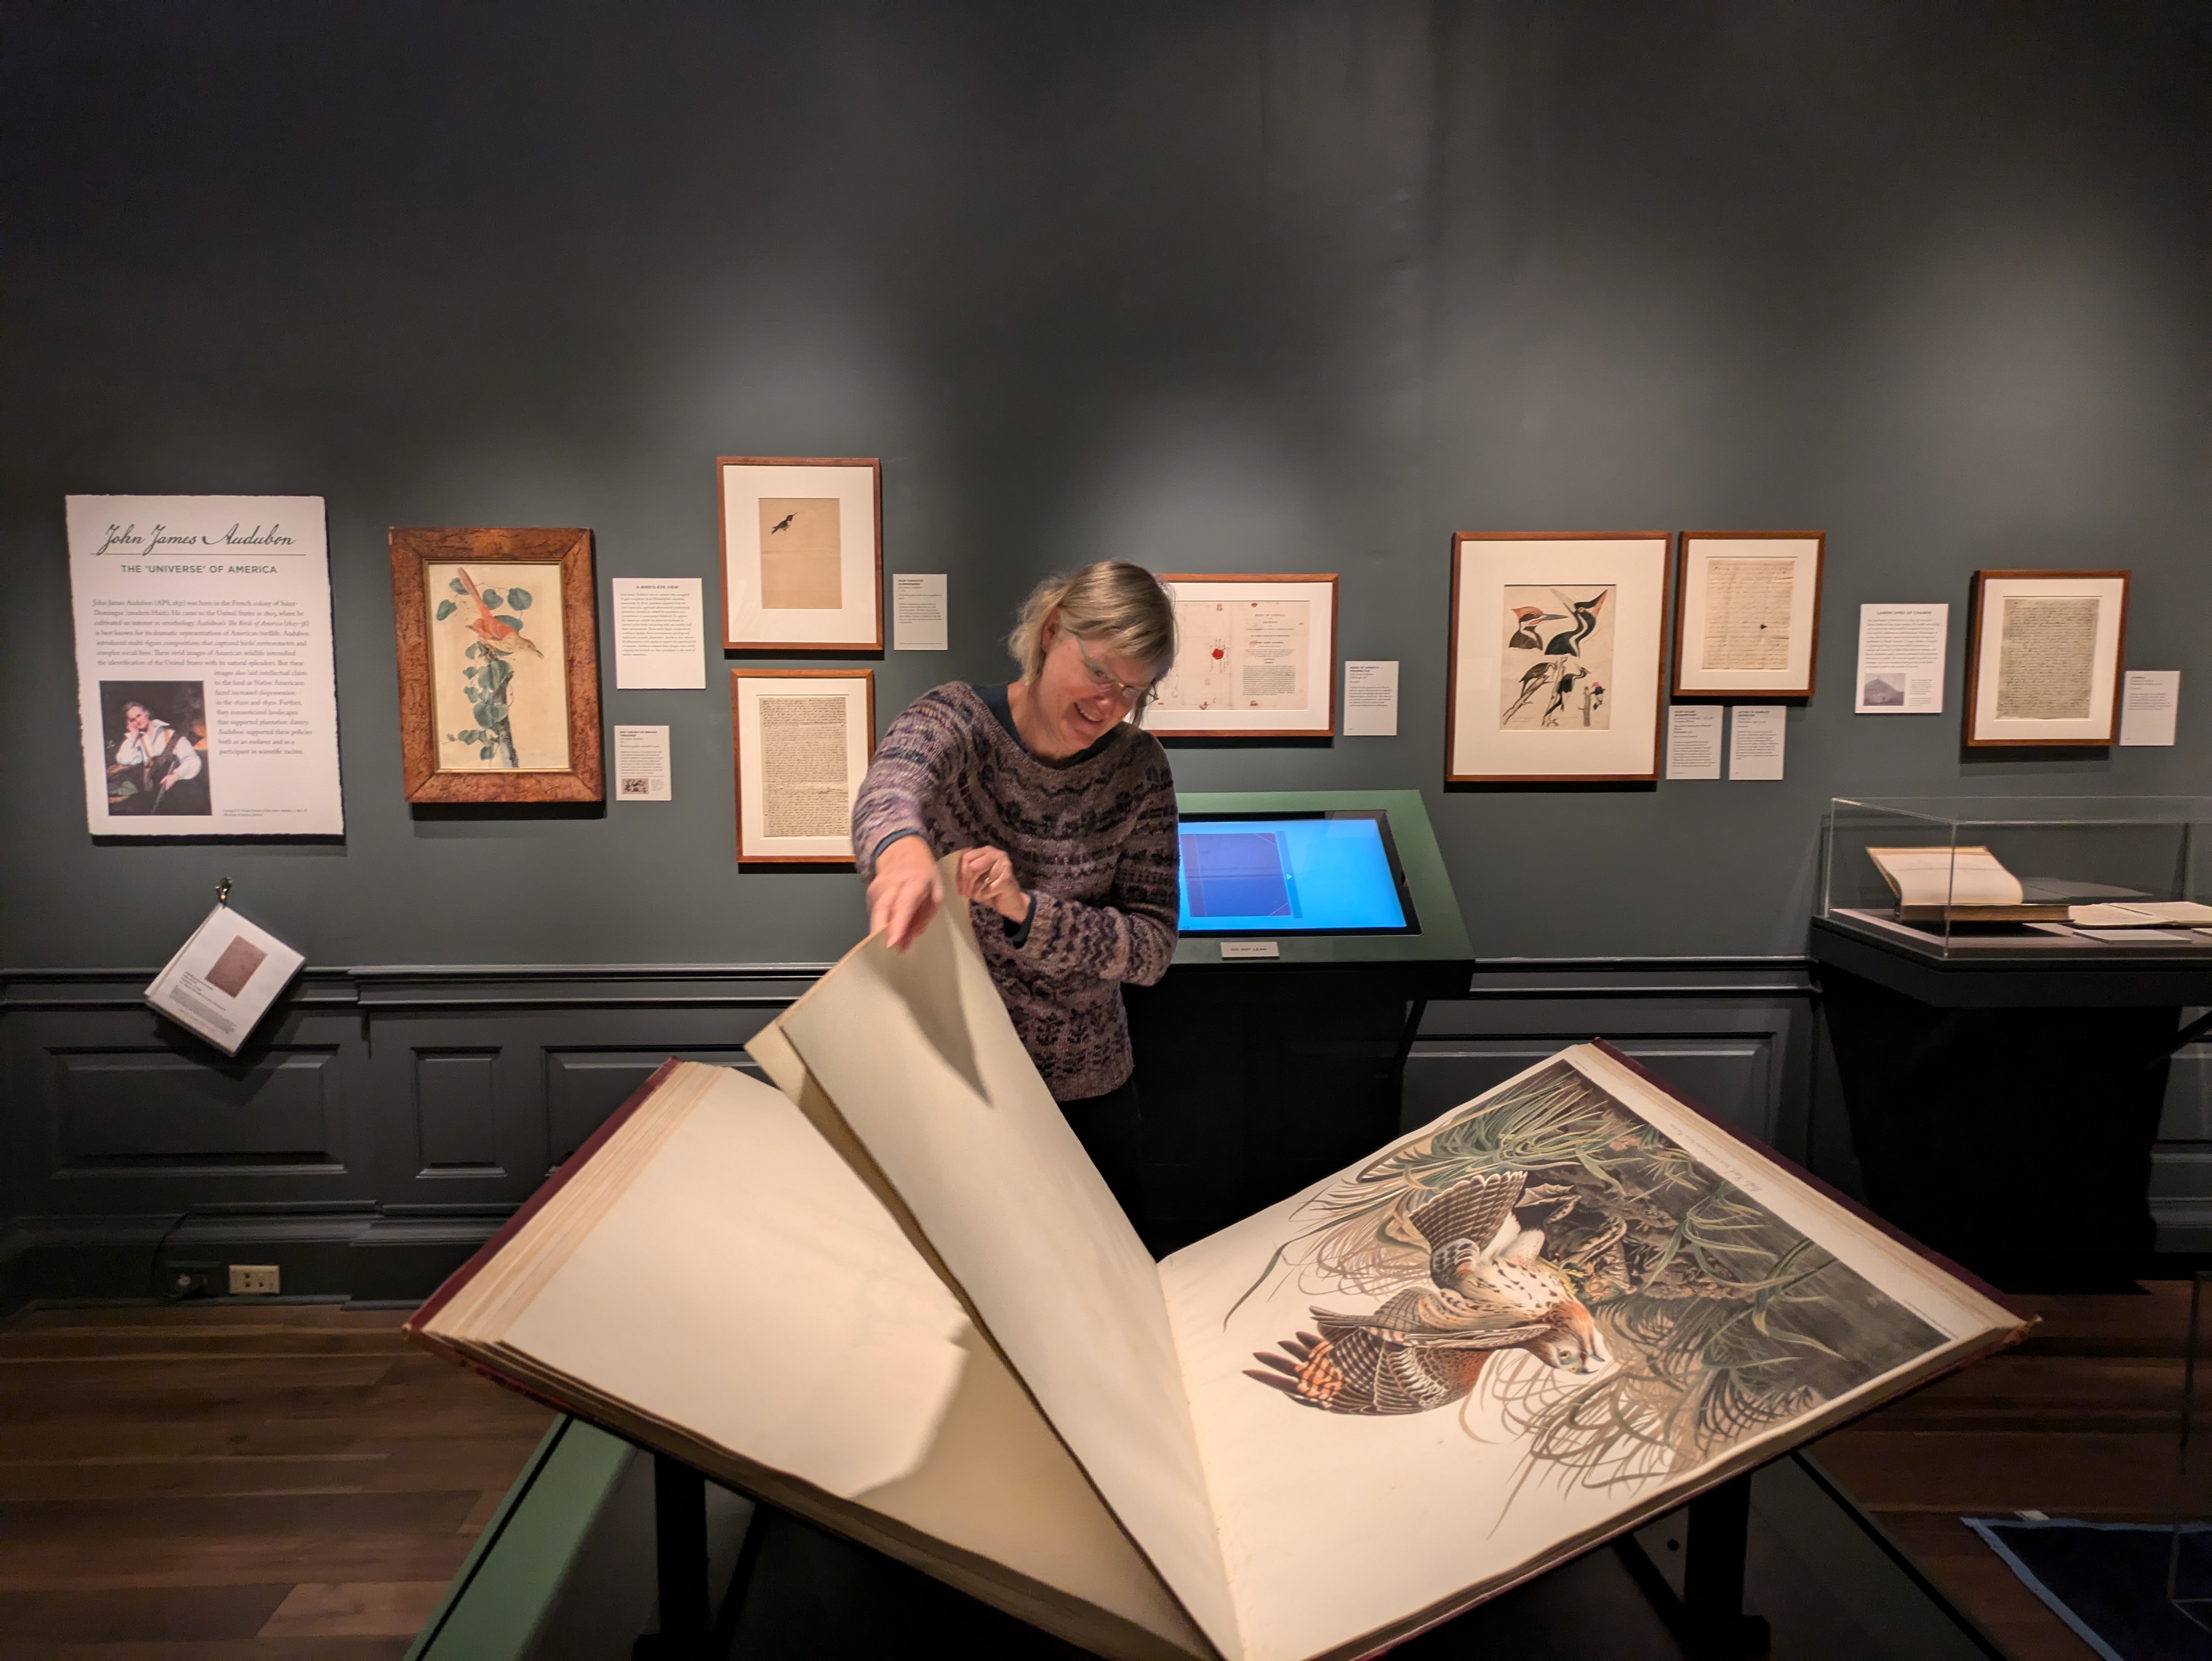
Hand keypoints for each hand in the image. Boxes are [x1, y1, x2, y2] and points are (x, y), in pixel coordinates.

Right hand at [867, 835, 942, 950]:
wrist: (902, 848)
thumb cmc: (923, 874)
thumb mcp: (935, 894)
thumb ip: (923, 921)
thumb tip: (905, 945)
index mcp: (915, 882)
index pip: (904, 905)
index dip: (897, 925)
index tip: (892, 943)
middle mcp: (894, 883)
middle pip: (882, 910)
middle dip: (881, 933)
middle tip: (886, 952)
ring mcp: (879, 886)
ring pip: (875, 913)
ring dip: (880, 932)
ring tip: (891, 945)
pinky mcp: (870, 891)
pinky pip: (873, 913)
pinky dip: (878, 924)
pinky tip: (887, 929)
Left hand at [956, 845, 1030, 922]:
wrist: (1011, 901)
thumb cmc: (991, 888)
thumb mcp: (977, 877)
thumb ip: (967, 871)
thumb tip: (954, 876)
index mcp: (987, 851)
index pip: (966, 857)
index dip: (960, 874)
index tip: (960, 888)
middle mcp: (997, 854)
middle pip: (971, 866)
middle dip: (966, 882)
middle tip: (966, 893)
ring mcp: (1004, 866)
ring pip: (977, 878)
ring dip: (974, 891)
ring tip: (977, 896)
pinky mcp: (1006, 880)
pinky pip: (985, 890)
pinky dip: (982, 897)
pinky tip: (987, 897)